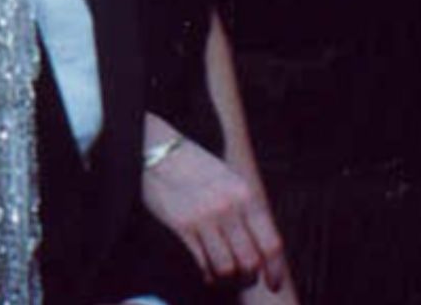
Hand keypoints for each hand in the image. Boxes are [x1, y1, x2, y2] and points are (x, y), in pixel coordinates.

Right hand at [141, 134, 286, 289]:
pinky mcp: (181, 224)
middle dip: (249, 277)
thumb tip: (260, 248)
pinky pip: (202, 262)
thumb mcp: (232, 182)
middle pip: (250, 261)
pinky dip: (208, 274)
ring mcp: (204, 217)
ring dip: (227, 279)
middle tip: (244, 280)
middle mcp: (228, 208)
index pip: (271, 244)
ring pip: (227, 267)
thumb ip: (247, 211)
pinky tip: (207, 272)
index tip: (273, 284)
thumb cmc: (197, 168)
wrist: (160, 150)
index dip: (275, 271)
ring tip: (223, 278)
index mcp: (246, 196)